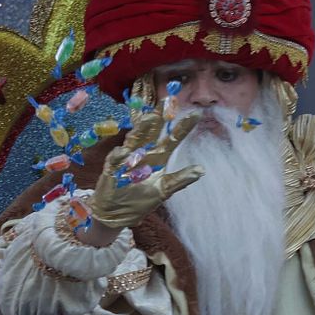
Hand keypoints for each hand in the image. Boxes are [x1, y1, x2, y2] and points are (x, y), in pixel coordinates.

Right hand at [86, 110, 204, 232]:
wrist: (116, 214)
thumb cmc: (140, 201)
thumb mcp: (164, 190)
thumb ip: (180, 180)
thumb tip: (201, 170)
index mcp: (158, 157)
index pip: (172, 138)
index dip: (183, 127)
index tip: (197, 114)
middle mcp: (144, 153)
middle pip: (152, 131)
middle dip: (159, 116)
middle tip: (168, 100)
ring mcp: (127, 159)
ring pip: (135, 139)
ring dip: (141, 129)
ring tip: (150, 118)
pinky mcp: (112, 169)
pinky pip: (116, 160)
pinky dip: (119, 156)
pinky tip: (124, 152)